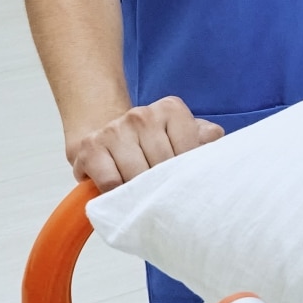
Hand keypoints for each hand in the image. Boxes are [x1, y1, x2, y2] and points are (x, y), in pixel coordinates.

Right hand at [67, 96, 222, 191]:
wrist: (106, 135)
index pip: (188, 151)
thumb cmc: (153, 141)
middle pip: (162, 165)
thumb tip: (213, 138)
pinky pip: (110, 183)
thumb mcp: (182, 133)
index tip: (182, 180)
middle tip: (162, 193)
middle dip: (163, 185)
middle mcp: (141, 115)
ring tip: (142, 193)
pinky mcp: (89, 148)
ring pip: (137, 176)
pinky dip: (116, 194)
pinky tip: (120, 191)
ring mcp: (114, 130)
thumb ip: (204, 137)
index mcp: (170, 108)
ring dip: (140, 191)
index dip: (186, 173)